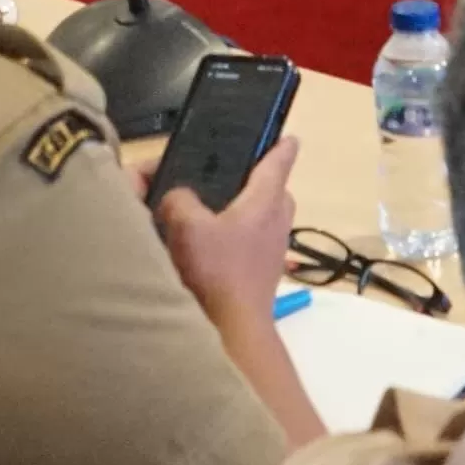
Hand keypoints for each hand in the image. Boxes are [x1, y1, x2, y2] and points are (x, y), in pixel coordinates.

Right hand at [153, 133, 301, 323]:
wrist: (233, 328)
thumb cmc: (216, 271)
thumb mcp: (187, 226)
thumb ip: (177, 200)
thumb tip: (176, 197)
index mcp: (265, 200)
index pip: (278, 161)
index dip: (280, 146)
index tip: (288, 136)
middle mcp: (277, 222)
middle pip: (274, 191)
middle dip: (255, 183)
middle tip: (228, 179)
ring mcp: (274, 250)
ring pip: (265, 218)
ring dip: (245, 212)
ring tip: (211, 212)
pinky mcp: (264, 274)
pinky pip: (255, 243)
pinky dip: (239, 238)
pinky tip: (211, 247)